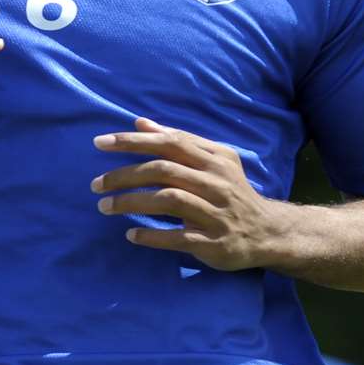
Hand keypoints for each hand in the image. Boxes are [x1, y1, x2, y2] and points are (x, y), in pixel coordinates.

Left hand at [91, 117, 298, 270]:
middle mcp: (217, 182)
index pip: (169, 143)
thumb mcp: (212, 161)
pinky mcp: (215, 242)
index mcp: (214, 159)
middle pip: (164, 170)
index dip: (133, 141)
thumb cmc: (230, 192)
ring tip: (104, 206)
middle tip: (95, 184)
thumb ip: (177, 141)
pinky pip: (178, 237)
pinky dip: (152, 236)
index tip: (99, 143)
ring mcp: (217, 213)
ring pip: (169, 201)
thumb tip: (140, 122)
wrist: (268, 232)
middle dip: (125, 175)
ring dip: (131, 203)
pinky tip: (130, 235)